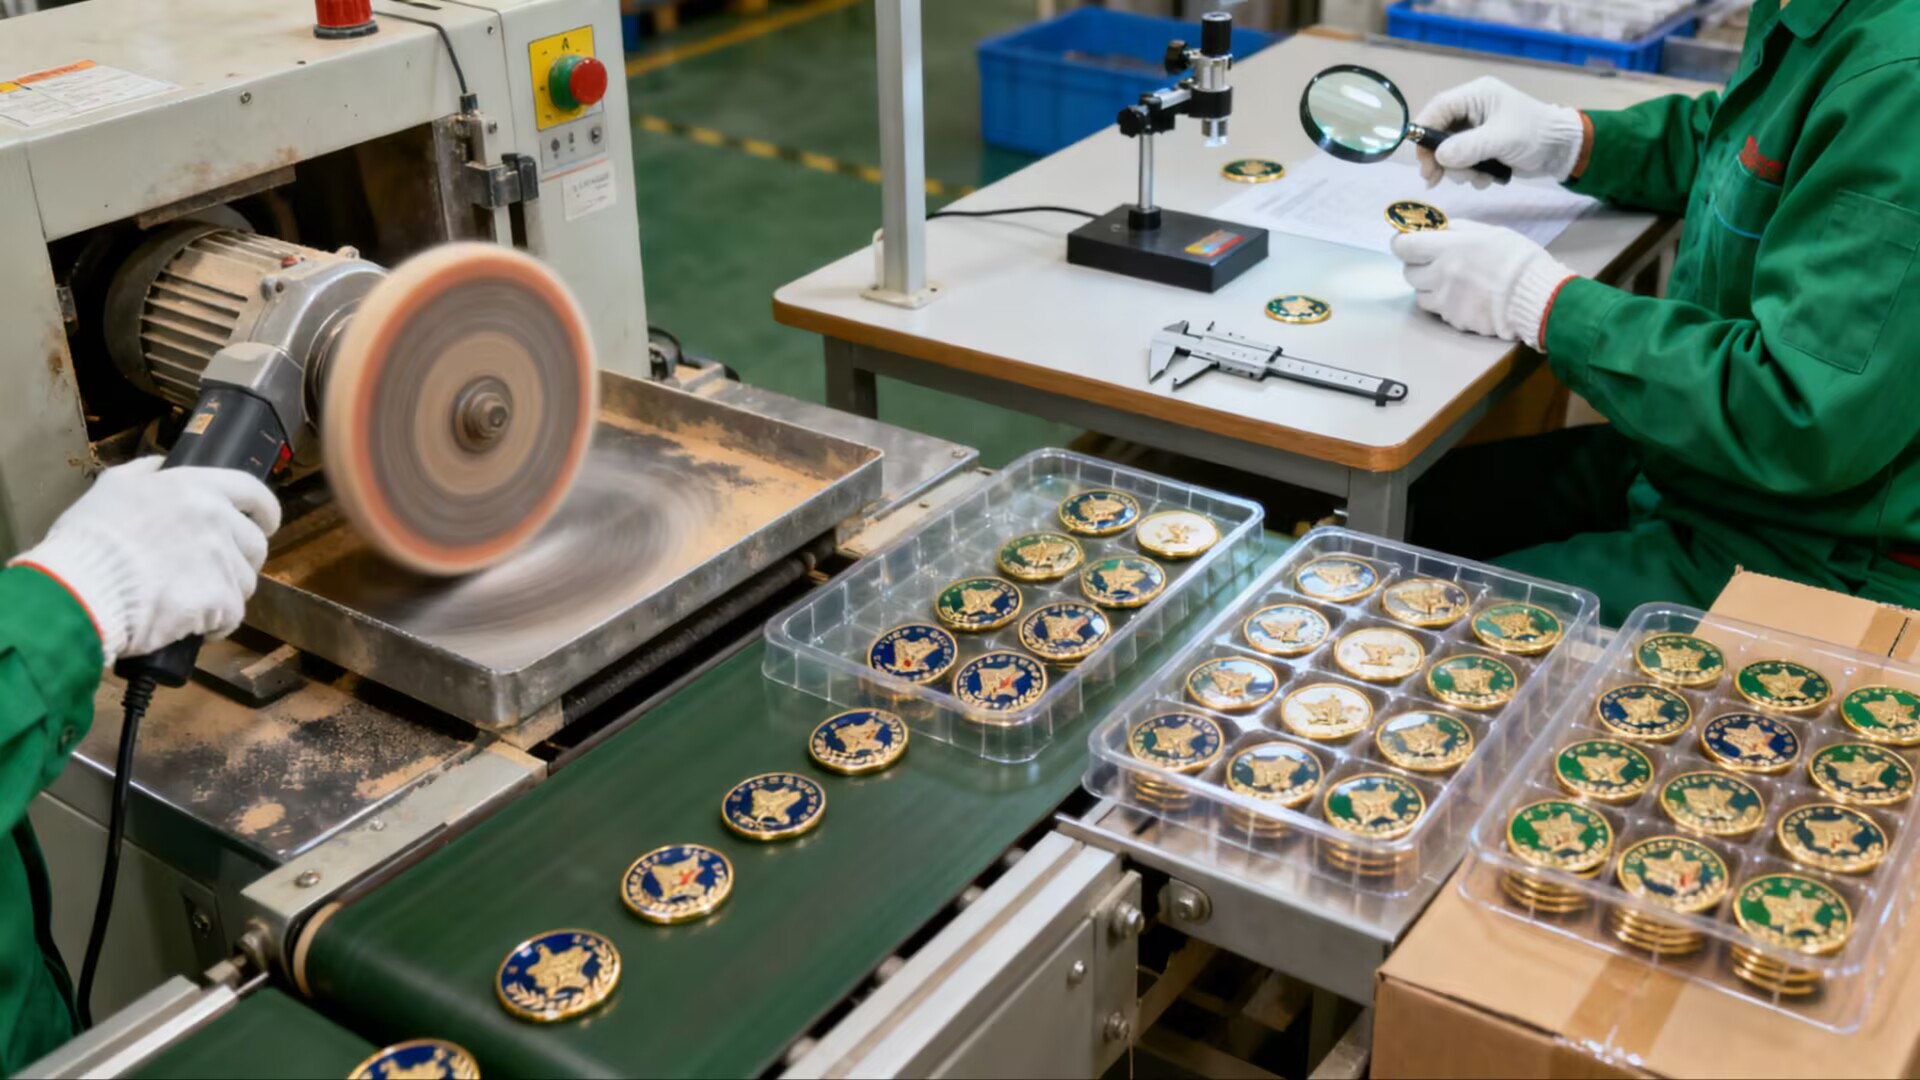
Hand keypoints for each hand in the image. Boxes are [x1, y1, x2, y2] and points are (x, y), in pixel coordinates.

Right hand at [10, 458, 280, 665]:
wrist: (81, 587)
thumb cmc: (89, 538)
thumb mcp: (111, 487)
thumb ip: (143, 472)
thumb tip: (161, 464)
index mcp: (195, 488)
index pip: (254, 493)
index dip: (265, 511)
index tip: (266, 525)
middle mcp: (217, 519)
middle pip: (255, 544)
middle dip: (241, 561)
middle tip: (213, 574)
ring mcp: (221, 559)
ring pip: (245, 582)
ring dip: (225, 594)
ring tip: (190, 601)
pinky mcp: (219, 598)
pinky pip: (232, 614)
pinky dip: (216, 624)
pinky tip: (192, 626)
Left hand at [1392, 220, 1575, 348]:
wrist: (1537, 295)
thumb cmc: (1518, 258)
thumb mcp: (1490, 232)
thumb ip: (1458, 230)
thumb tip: (1436, 228)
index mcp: (1448, 248)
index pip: (1404, 246)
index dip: (1402, 244)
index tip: (1408, 242)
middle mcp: (1441, 275)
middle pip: (1408, 272)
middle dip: (1416, 266)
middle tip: (1433, 262)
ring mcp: (1446, 300)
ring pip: (1419, 294)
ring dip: (1428, 287)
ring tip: (1451, 281)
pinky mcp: (1454, 320)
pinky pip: (1439, 310)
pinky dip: (1444, 303)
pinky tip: (1464, 297)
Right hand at [1414, 77, 1584, 188]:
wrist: (1562, 150)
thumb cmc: (1536, 134)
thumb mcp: (1502, 138)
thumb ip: (1469, 146)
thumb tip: (1440, 157)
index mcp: (1476, 96)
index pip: (1438, 108)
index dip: (1423, 131)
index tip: (1420, 158)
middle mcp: (1472, 110)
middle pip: (1439, 133)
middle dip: (1439, 158)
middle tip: (1435, 179)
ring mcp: (1476, 131)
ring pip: (1450, 152)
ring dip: (1459, 170)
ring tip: (1478, 177)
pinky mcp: (1482, 148)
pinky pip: (1463, 162)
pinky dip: (1471, 174)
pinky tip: (1487, 179)